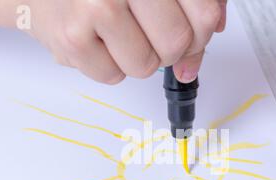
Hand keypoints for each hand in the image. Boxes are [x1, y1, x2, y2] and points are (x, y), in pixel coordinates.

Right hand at [26, 0, 226, 83]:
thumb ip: (189, 6)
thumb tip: (201, 49)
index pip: (203, 15)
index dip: (200, 34)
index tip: (189, 33)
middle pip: (177, 44)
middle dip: (166, 48)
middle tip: (145, 31)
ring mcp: (96, 7)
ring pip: (147, 66)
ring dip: (135, 57)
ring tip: (115, 33)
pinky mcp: (72, 39)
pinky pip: (114, 77)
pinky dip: (107, 66)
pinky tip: (94, 41)